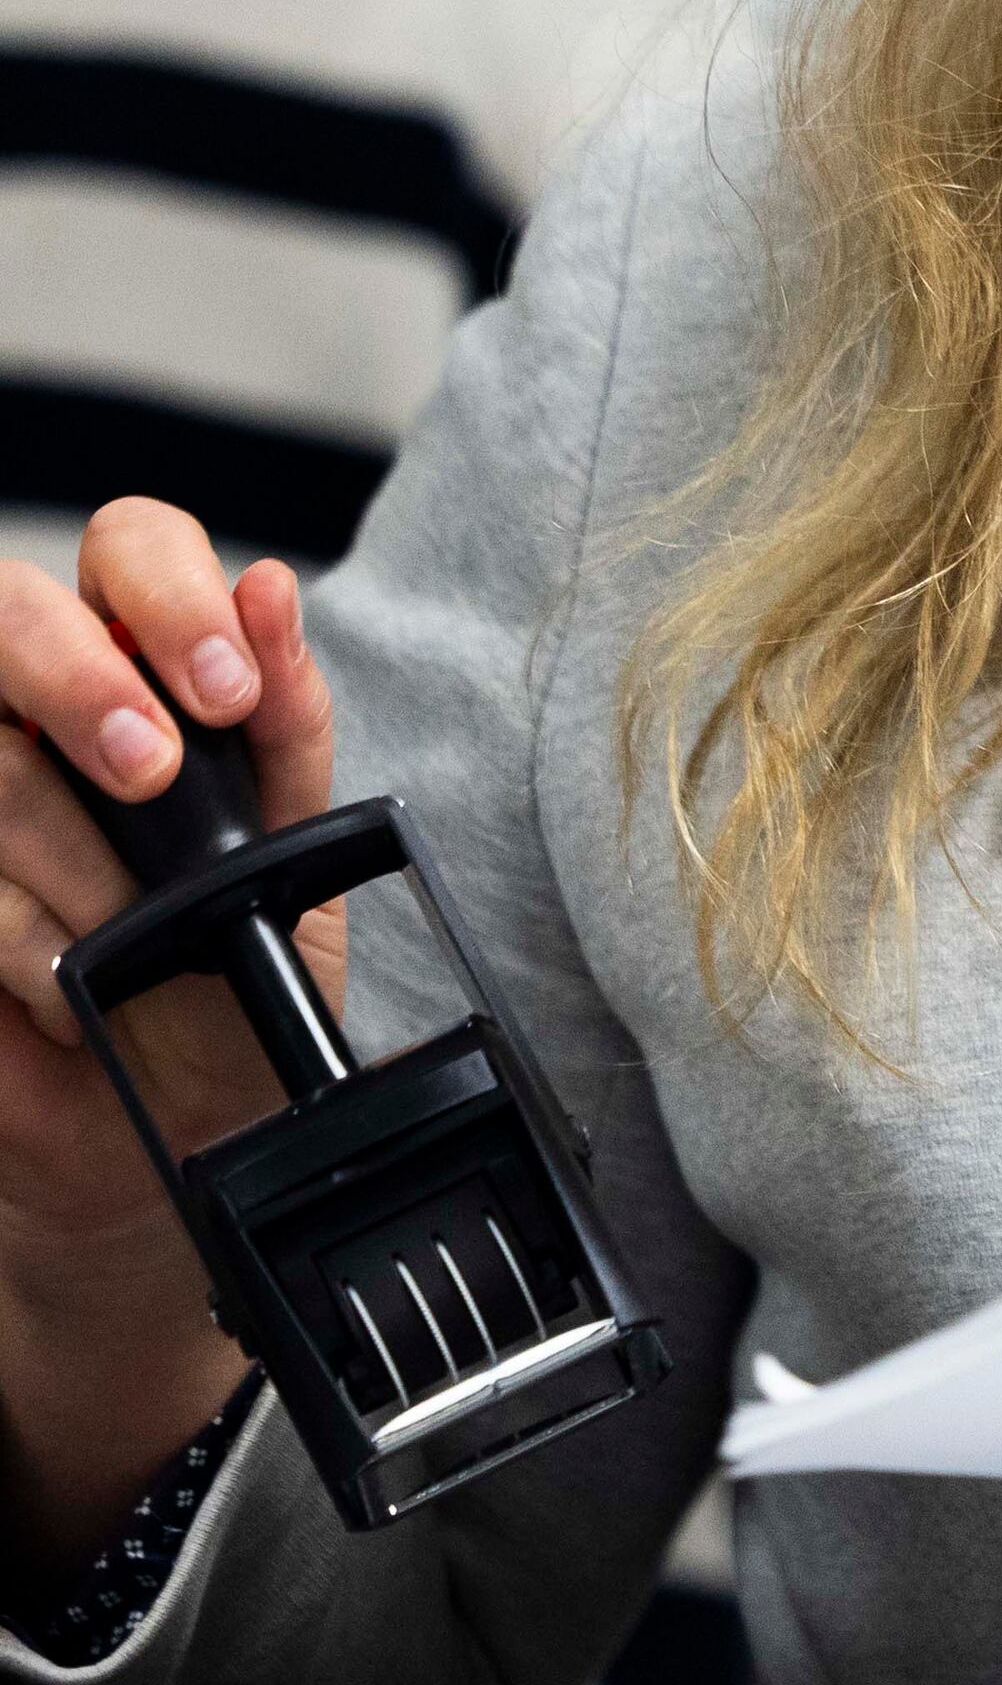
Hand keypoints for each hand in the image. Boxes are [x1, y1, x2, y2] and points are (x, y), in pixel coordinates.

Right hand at [0, 500, 332, 1554]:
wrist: (155, 1140)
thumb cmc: (230, 984)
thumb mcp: (291, 854)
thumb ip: (283, 725)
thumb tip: (275, 586)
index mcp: (141, 672)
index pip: (130, 543)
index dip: (165, 594)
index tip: (219, 692)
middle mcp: (36, 714)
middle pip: (7, 611)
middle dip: (84, 681)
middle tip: (151, 772)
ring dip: (66, 858)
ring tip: (119, 935)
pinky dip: (15, 936)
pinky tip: (58, 983)